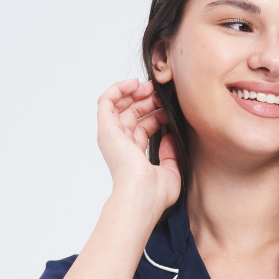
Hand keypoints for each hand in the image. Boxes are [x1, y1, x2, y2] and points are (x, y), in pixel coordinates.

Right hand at [96, 78, 179, 217]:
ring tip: (150, 86)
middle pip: (131, 115)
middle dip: (146, 101)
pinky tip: (135, 83)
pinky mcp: (107, 128)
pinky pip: (107, 101)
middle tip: (161, 94)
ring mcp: (112, 136)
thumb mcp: (171, 172)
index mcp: (133, 155)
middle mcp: (120, 145)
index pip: (142, 128)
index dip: (156, 115)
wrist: (142, 195)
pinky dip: (119, 89)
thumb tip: (169, 138)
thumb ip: (171, 155)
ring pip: (119, 105)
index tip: (169, 109)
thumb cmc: (155, 193)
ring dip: (134, 92)